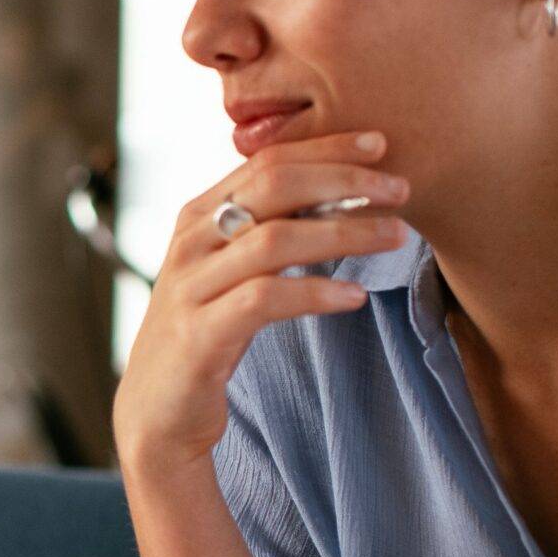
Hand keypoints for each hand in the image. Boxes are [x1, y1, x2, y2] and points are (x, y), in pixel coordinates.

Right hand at [115, 133, 407, 480]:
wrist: (156, 412)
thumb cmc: (206, 334)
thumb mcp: (230, 271)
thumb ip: (265, 231)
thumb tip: (338, 194)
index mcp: (199, 216)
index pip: (266, 161)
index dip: (325, 148)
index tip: (380, 144)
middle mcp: (191, 242)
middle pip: (272, 186)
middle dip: (343, 180)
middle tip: (401, 188)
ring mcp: (190, 287)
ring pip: (273, 239)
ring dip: (343, 233)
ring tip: (395, 236)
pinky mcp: (198, 335)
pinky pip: (263, 300)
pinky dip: (314, 292)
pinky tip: (355, 296)